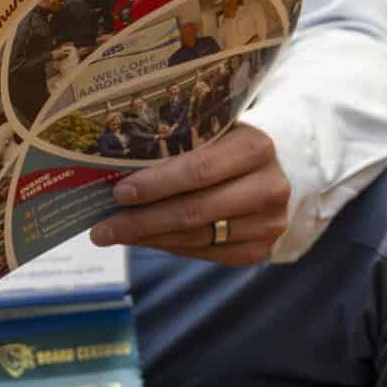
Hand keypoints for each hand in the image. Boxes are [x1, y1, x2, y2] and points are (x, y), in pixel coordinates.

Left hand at [89, 124, 288, 265]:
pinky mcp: (260, 249)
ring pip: (196, 237)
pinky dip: (170, 247)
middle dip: (141, 220)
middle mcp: (269, 187)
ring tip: (114, 234)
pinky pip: (205, 253)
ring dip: (149, 238)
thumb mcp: (218, 132)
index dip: (156, 184)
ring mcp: (268, 223)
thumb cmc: (235, 144)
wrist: (284, 168)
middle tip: (101, 227)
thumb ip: (182, 147)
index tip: (118, 193)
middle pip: (194, 210)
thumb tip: (119, 173)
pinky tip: (146, 239)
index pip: (199, 169)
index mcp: (256, 147)